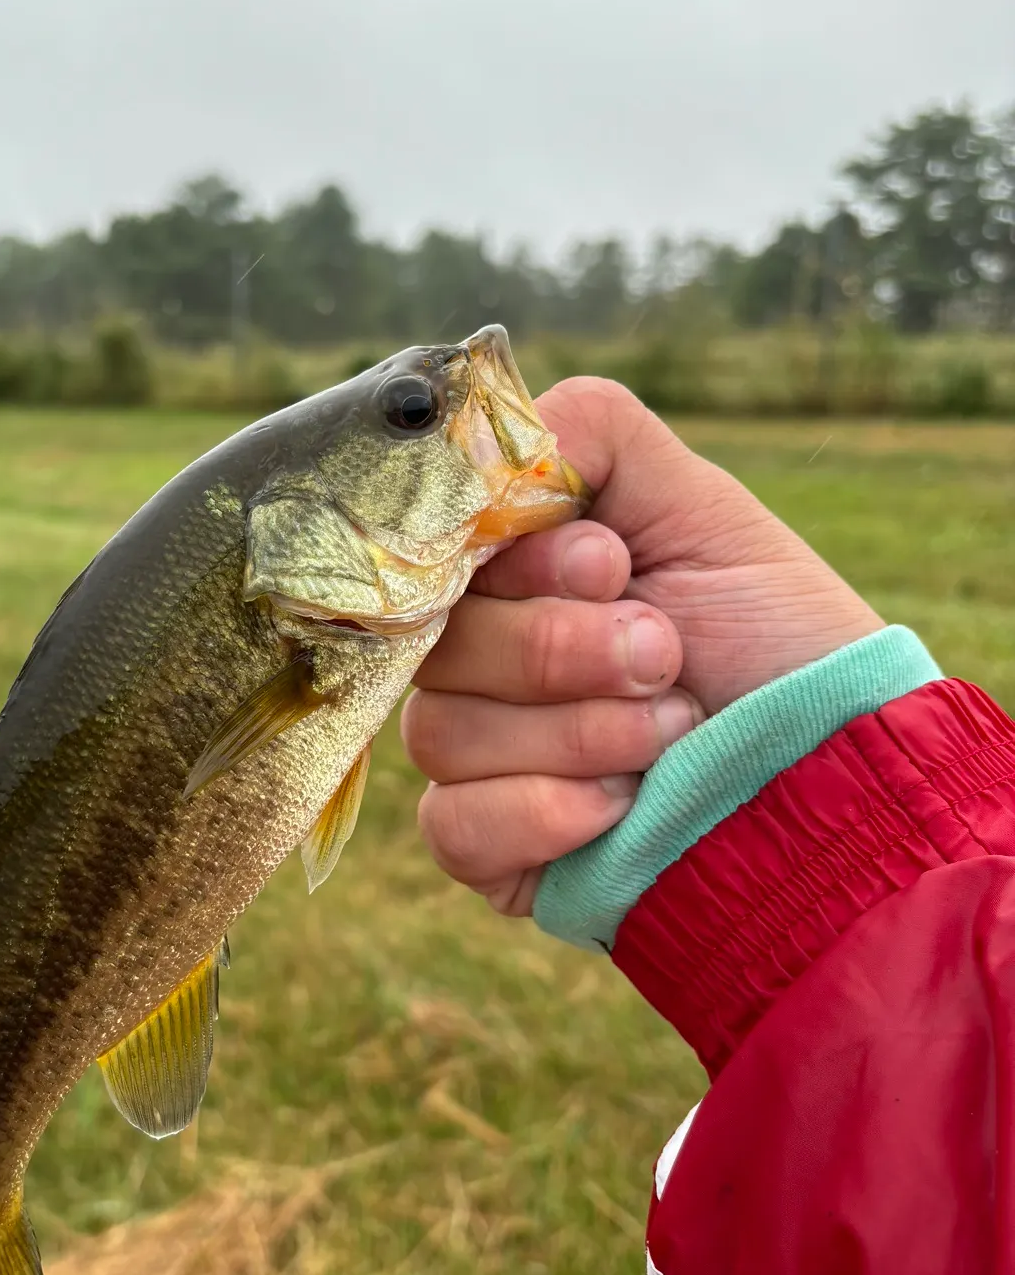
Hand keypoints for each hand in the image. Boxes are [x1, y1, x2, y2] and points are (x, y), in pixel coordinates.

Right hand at [405, 377, 883, 916]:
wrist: (838, 774)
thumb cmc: (770, 633)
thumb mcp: (696, 502)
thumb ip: (589, 430)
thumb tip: (481, 445)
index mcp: (512, 577)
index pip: (436, 556)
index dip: (518, 565)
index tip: (611, 565)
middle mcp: (480, 660)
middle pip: (436, 646)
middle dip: (563, 649)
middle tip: (664, 653)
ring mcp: (479, 755)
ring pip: (440, 733)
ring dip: (577, 732)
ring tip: (672, 732)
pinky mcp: (489, 843)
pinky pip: (451, 825)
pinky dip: (543, 812)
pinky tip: (621, 804)